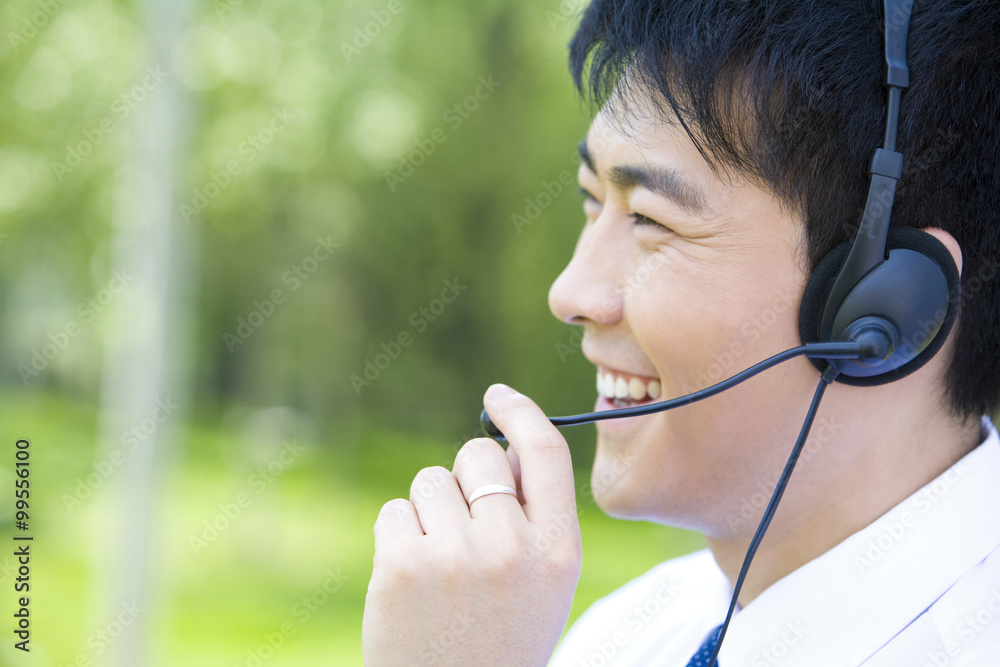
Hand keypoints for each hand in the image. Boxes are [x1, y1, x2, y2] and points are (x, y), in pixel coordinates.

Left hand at [362, 384, 581, 666]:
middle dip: (466, 477)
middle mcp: (512, 547)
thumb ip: (534, 516)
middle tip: (463, 529)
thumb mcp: (545, 583)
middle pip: (478, 455)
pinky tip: (411, 581)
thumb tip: (501, 448)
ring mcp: (456, 555)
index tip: (498, 397)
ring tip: (439, 568)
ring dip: (429, 511)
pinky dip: (399, 536)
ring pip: (431, 480)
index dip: (522, 412)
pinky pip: (395, 511)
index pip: (546, 452)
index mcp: (558, 550)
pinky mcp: (404, 565)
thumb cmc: (500, 637)